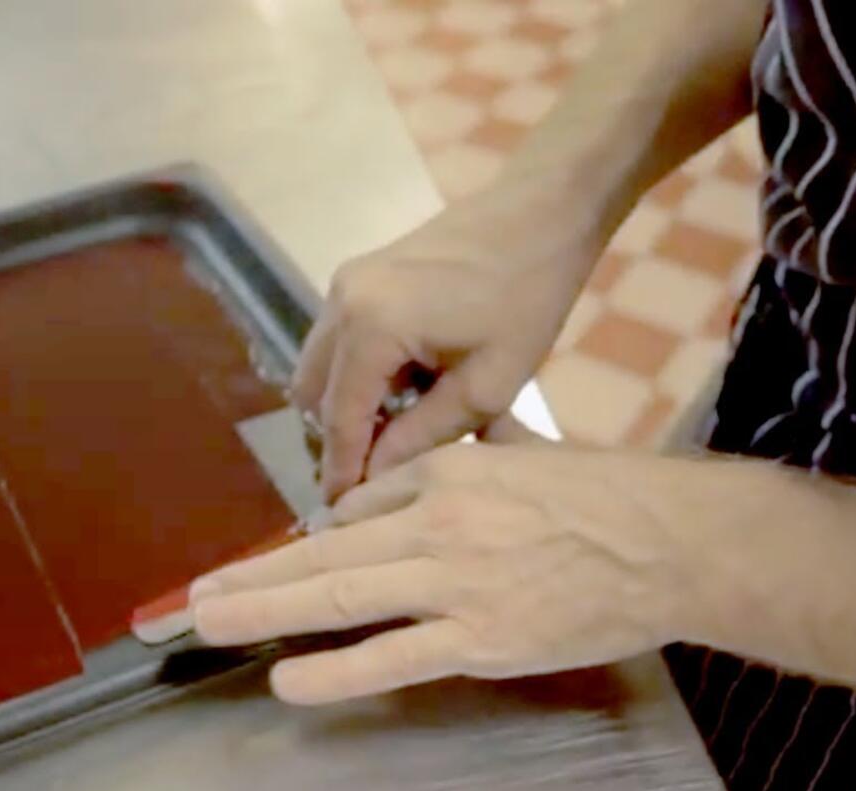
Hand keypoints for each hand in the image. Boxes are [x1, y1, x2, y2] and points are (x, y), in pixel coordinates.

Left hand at [191, 443, 704, 704]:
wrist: (675, 541)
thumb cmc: (606, 494)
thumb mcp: (520, 451)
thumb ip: (455, 460)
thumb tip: (395, 482)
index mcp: (447, 472)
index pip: (358, 505)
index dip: (316, 537)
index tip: (278, 562)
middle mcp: (439, 523)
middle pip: (323, 551)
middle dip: (249, 574)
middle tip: (191, 595)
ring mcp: (457, 583)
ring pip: (340, 595)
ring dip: (264, 609)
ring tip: (207, 621)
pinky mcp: (482, 638)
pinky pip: (394, 656)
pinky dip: (336, 669)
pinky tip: (287, 678)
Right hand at [294, 189, 602, 500]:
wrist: (541, 211)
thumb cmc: (528, 296)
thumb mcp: (489, 383)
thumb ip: (425, 435)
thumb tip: (376, 479)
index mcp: (370, 327)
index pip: (340, 420)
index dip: (342, 471)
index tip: (343, 516)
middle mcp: (341, 302)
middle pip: (314, 395)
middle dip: (339, 439)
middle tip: (377, 477)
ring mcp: (344, 283)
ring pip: (320, 368)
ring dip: (348, 405)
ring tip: (398, 434)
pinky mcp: (358, 275)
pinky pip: (338, 341)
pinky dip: (357, 374)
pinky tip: (406, 389)